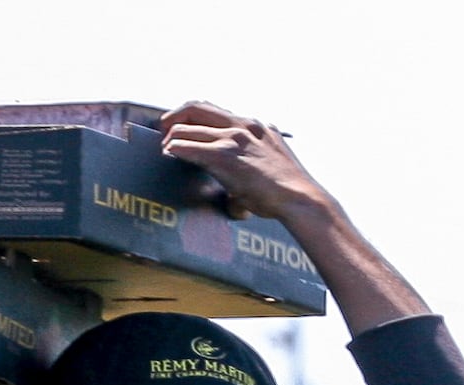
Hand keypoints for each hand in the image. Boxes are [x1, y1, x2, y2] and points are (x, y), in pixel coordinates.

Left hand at [160, 102, 336, 232]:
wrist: (300, 198)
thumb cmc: (287, 190)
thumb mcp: (270, 165)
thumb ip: (252, 166)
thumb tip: (236, 195)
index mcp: (254, 125)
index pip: (215, 110)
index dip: (193, 116)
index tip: (182, 127)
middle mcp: (242, 125)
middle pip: (196, 107)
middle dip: (174, 117)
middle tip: (163, 131)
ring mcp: (232, 139)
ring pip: (186, 128)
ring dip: (171, 138)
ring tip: (165, 150)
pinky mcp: (223, 156)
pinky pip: (186, 146)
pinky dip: (173, 149)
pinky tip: (168, 155)